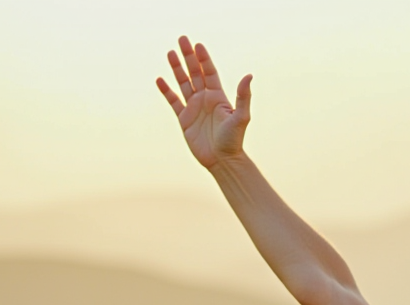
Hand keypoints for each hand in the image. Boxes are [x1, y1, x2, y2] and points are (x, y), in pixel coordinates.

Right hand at [156, 37, 251, 169]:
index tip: (198, 45)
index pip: (209, 72)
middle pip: (195, 73)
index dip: (203, 58)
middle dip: (188, 57)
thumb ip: (243, 96)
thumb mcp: (241, 116)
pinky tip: (160, 79)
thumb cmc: (234, 140)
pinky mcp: (184, 119)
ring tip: (170, 53)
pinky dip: (167, 91)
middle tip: (182, 39)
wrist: (222, 160)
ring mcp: (194, 108)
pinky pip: (173, 102)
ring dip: (177, 69)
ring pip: (183, 84)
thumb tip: (249, 75)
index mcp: (218, 96)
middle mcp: (205, 99)